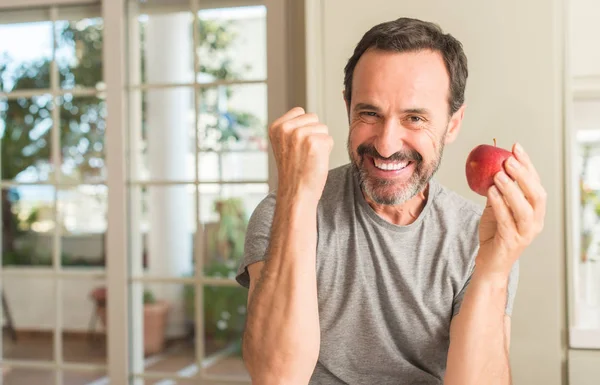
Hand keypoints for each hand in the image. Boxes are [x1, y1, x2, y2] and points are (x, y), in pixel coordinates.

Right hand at [269, 107, 333, 200]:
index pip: (300, 111)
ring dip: (320, 143)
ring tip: (309, 158)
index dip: (303, 128)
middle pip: (313, 118)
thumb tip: (310, 116)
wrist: (295, 193)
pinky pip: (329, 140)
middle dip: (313, 134)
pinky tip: (315, 162)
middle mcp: (286, 129)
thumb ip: (292, 128)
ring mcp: (300, 135)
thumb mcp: (284, 145)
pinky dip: (327, 151)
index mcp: (276, 127)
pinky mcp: (315, 143)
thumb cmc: (293, 171)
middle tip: (304, 154)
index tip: (296, 146)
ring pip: (323, 128)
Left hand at [477, 143, 546, 274]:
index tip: (516, 147)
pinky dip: (499, 204)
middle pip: (536, 195)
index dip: (527, 164)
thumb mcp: (497, 207)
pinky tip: (490, 192)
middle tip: (508, 161)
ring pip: (525, 209)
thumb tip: (491, 165)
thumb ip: (498, 190)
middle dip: (523, 175)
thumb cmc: (495, 233)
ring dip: (512, 189)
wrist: (490, 263)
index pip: (535, 183)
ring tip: (498, 175)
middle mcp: (535, 221)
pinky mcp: (511, 242)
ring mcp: (525, 233)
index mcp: (535, 210)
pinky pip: (507, 220)